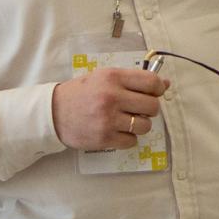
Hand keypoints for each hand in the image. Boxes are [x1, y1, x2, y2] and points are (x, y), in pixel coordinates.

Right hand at [53, 65, 169, 150]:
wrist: (53, 113)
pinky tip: (117, 131)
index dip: (158, 89)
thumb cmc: (81, 93)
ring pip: (145, 126)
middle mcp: (112, 97)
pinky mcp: (104, 138)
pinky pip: (131, 141)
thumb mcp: (104, 78)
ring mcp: (108, 119)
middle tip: (139, 109)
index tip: (154, 93)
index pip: (151, 82)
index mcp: (113, 77)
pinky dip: (128, 138)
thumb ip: (133, 80)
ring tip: (126, 121)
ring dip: (140, 125)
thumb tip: (165, 84)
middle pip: (152, 106)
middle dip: (150, 109)